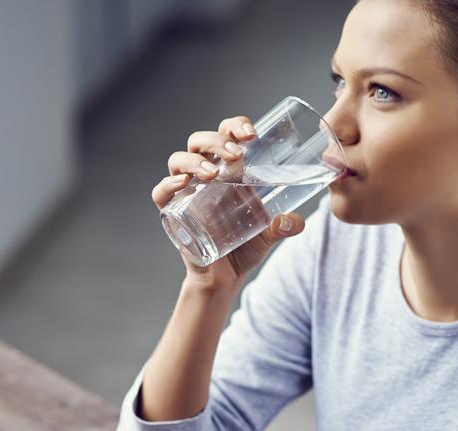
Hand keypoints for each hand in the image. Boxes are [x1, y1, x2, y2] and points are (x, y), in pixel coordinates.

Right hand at [151, 116, 305, 290]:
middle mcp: (204, 175)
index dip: (235, 126)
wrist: (224, 278)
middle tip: (236, 155)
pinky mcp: (172, 213)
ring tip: (213, 173)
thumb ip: (284, 226)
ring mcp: (185, 192)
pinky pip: (161, 193)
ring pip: (178, 160)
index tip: (252, 134)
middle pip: (200, 141)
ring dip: (195, 160)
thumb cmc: (244, 247)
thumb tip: (296, 221)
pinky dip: (167, 185)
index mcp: (228, 170)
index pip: (226, 134)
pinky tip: (182, 184)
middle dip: (217, 141)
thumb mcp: (269, 235)